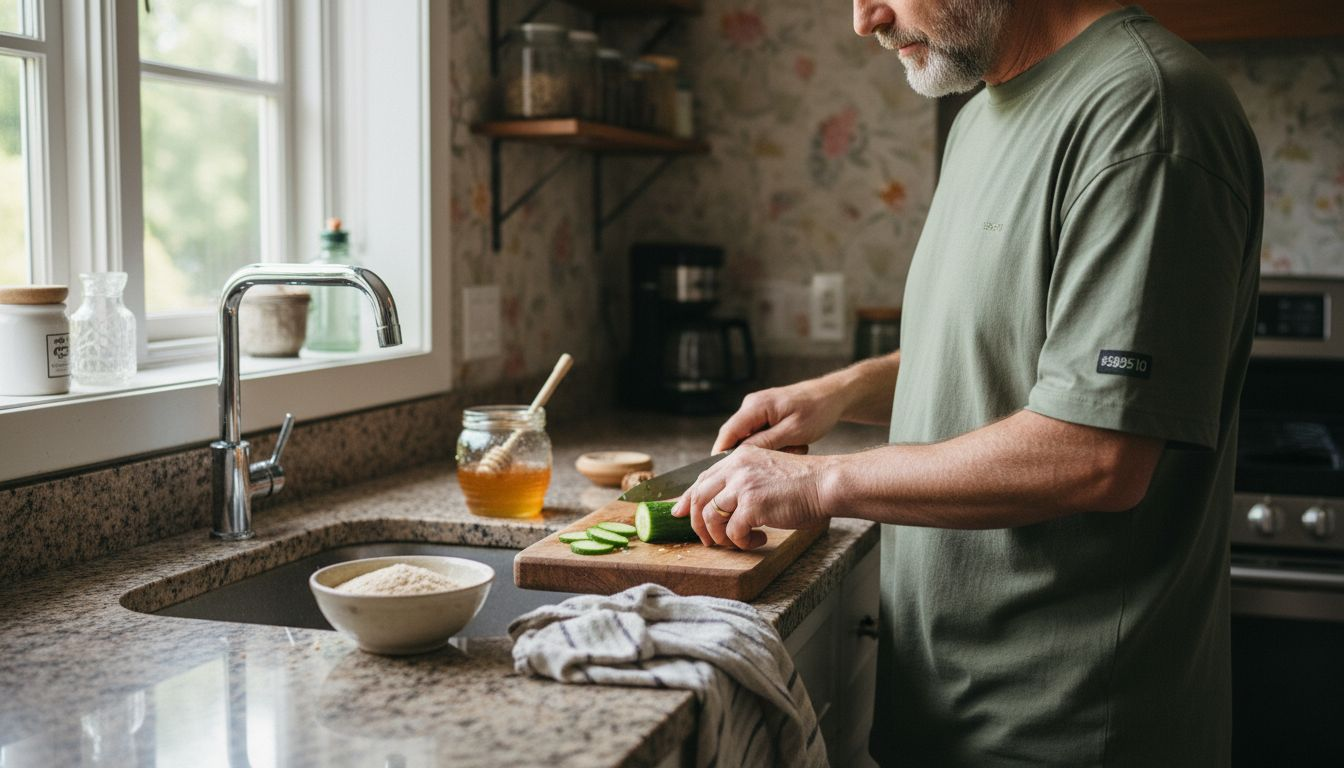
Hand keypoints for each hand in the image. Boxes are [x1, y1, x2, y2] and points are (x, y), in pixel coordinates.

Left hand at [671, 445, 830, 549]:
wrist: (826, 483)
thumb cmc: (804, 483)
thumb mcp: (767, 472)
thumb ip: (744, 481)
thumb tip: (723, 506)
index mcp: (739, 457)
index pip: (702, 478)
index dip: (687, 498)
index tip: (678, 513)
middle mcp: (736, 467)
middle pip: (699, 498)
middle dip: (698, 523)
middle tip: (708, 540)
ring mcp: (742, 485)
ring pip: (711, 516)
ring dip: (721, 536)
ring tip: (739, 542)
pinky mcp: (752, 504)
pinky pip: (732, 532)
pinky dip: (742, 542)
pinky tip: (759, 539)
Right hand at [712, 379, 848, 453]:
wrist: (833, 396)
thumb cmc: (817, 410)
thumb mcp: (793, 431)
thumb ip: (765, 442)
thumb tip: (739, 456)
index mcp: (755, 406)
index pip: (727, 434)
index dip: (721, 456)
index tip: (724, 476)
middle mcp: (751, 406)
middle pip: (736, 438)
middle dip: (752, 455)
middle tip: (776, 461)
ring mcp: (757, 411)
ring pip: (750, 440)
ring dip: (768, 451)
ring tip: (794, 447)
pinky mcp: (765, 416)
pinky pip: (760, 436)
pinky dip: (774, 446)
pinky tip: (794, 445)